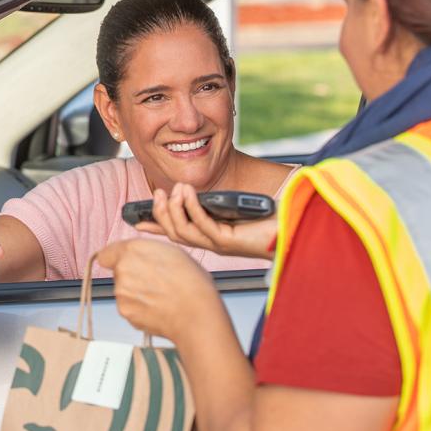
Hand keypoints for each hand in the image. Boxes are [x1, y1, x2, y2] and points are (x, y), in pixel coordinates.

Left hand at [97, 238, 222, 342]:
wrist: (197, 315)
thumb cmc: (192, 283)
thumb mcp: (173, 252)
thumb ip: (147, 251)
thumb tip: (137, 255)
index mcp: (134, 249)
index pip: (107, 253)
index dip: (116, 258)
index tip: (126, 264)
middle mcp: (123, 268)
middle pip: (117, 271)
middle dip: (130, 275)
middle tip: (153, 282)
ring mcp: (121, 292)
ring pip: (122, 290)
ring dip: (135, 293)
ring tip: (159, 296)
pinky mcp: (125, 311)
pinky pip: (128, 307)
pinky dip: (139, 308)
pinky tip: (156, 308)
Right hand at [134, 183, 277, 259]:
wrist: (294, 230)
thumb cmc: (269, 220)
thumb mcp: (236, 207)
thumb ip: (217, 202)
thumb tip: (197, 187)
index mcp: (210, 236)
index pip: (176, 232)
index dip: (155, 227)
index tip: (136, 219)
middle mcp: (211, 243)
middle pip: (174, 234)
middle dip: (161, 214)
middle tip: (156, 194)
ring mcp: (218, 244)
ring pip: (184, 231)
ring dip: (174, 209)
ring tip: (173, 189)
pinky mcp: (228, 241)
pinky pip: (202, 224)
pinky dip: (191, 207)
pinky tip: (187, 191)